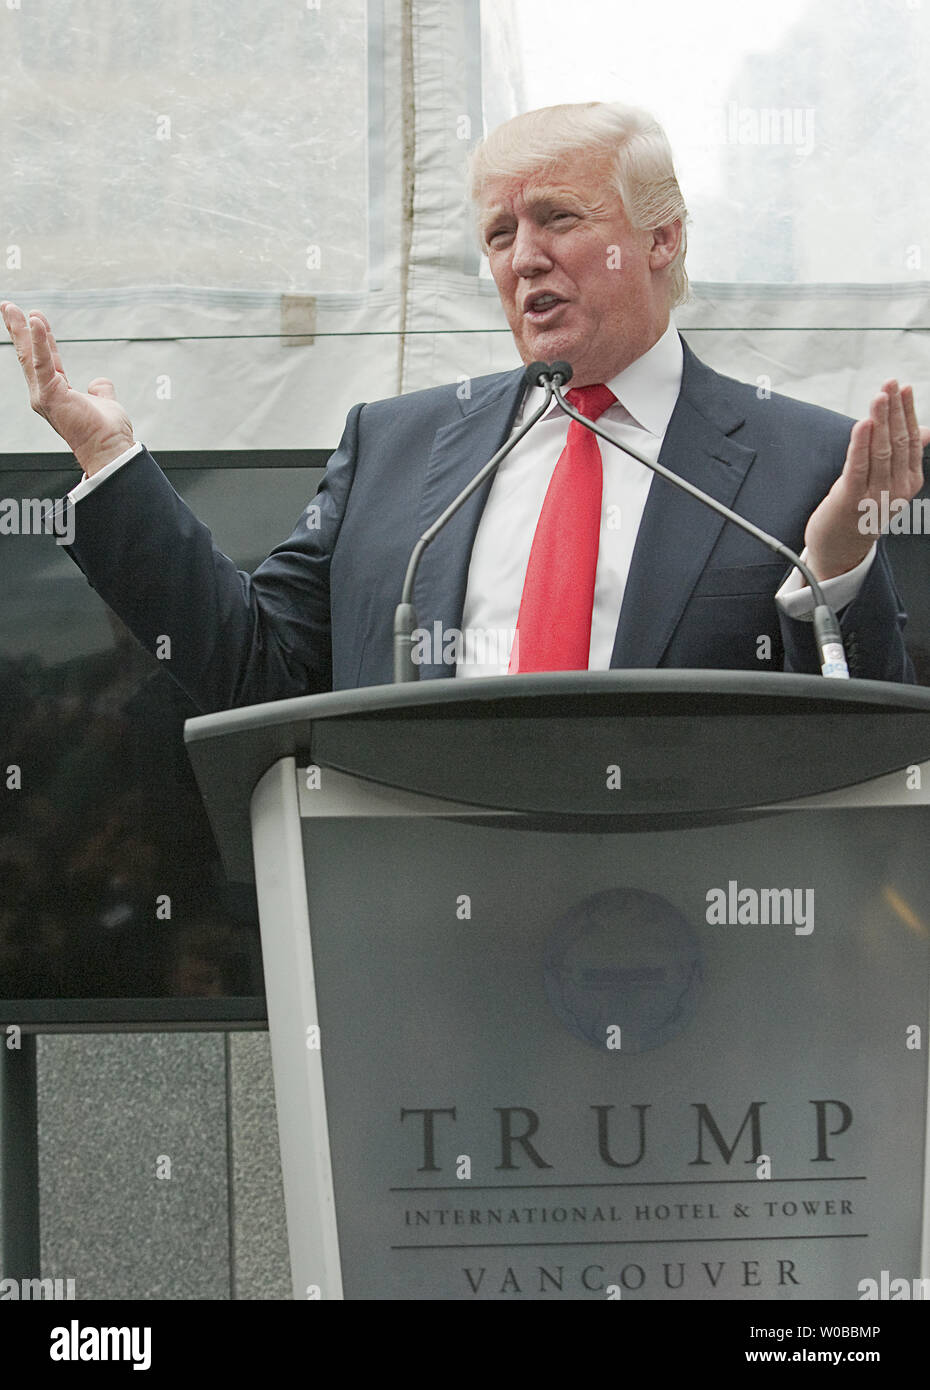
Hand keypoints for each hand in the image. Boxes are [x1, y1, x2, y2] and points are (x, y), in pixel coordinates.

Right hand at [1, 301, 133, 475]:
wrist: (110, 449)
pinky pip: (43, 363)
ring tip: (11, 308)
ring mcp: (44, 395)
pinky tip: (35, 321)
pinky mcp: (50, 395)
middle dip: (18, 329)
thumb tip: (99, 383)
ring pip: (29, 356)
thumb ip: (100, 390)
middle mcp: (45, 394)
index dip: (40, 337)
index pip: (45, 359)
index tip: (35, 317)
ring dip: (20, 330)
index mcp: (56, 393)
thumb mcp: (104, 402)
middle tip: (7, 306)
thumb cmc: (106, 433)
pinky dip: (39, 342)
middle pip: (29, 355)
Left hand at [804, 381, 928, 580]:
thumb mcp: (887, 482)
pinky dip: (861, 443)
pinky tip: (864, 423)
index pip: (911, 440)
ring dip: (880, 420)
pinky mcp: (850, 500)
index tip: (903, 387)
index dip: (907, 412)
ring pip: (881, 451)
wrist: (840, 550)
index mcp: (909, 481)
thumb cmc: (861, 509)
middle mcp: (896, 489)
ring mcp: (875, 496)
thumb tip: (926, 431)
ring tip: (879, 396)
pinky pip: (858, 467)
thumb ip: (904, 456)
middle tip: (890, 383)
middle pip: (898, 441)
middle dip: (894, 410)